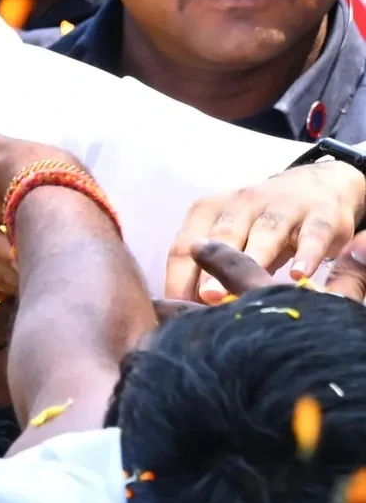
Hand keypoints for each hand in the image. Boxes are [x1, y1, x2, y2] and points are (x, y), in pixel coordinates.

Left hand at [164, 161, 365, 302]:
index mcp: (210, 210)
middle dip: (212, 268)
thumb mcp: (231, 239)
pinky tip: (299, 276)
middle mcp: (243, 203)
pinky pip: (312, 234)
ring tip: (247, 289)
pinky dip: (306, 254)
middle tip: (206, 300)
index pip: (186, 244)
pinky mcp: (320, 214)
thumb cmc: (261, 227)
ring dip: (255, 260)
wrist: (321, 187)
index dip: (180, 278)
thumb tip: (182, 315)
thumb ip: (206, 269)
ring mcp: (283, 206)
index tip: (179, 314)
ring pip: (266, 232)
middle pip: (224, 236)